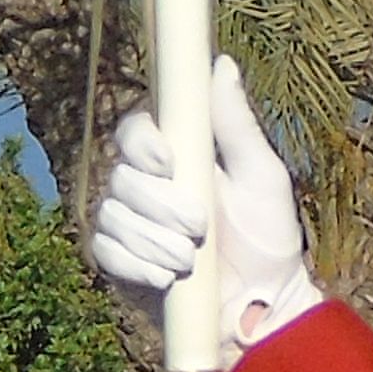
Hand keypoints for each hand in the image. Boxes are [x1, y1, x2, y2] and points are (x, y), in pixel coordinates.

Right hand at [82, 59, 322, 359]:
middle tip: (200, 229)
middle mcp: (146, 186)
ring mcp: (129, 226)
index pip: (135, 130)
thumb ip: (236, 124)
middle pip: (121, 175)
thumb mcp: (261, 176)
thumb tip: (219, 62)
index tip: (169, 164)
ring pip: (112, 215)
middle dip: (160, 206)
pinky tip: (166, 278)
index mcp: (179, 157)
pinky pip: (103, 252)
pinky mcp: (119, 264)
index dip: (143, 143)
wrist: (262, 308)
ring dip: (153, 240)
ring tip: (190, 261)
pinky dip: (135, 264)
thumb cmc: (269, 239)